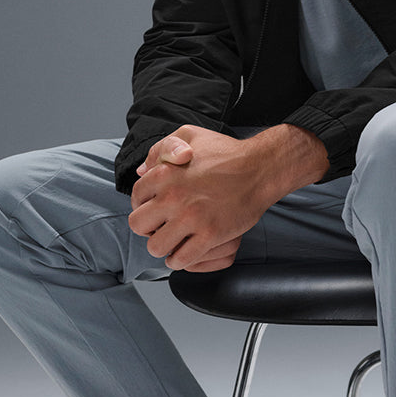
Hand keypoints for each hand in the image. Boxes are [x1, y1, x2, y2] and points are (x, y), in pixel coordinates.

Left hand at [128, 124, 327, 270]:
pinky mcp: (210, 235)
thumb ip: (161, 149)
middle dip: (148, 229)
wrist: (259, 169)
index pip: (136, 198)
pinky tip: (185, 253)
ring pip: (156, 247)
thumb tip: (142, 170)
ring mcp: (191, 218)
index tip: (154, 210)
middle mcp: (173, 196)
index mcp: (164, 173)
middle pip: (138, 225)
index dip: (143, 206)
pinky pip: (181, 259)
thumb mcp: (189, 136)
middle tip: (161, 228)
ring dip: (163, 248)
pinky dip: (180, 260)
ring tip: (173, 243)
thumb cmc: (226, 152)